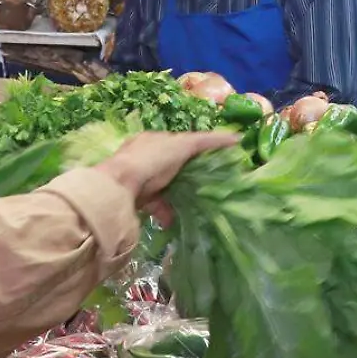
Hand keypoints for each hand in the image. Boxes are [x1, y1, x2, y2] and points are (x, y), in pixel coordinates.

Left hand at [96, 130, 241, 220]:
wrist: (119, 187)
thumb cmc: (152, 160)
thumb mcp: (183, 145)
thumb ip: (208, 141)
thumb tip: (237, 138)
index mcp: (155, 140)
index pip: (181, 142)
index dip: (199, 150)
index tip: (216, 163)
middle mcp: (145, 157)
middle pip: (174, 166)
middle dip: (189, 177)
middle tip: (209, 187)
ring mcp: (139, 178)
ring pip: (165, 188)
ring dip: (179, 197)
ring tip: (196, 207)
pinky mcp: (137, 199)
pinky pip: (156, 205)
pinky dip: (166, 212)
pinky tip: (174, 220)